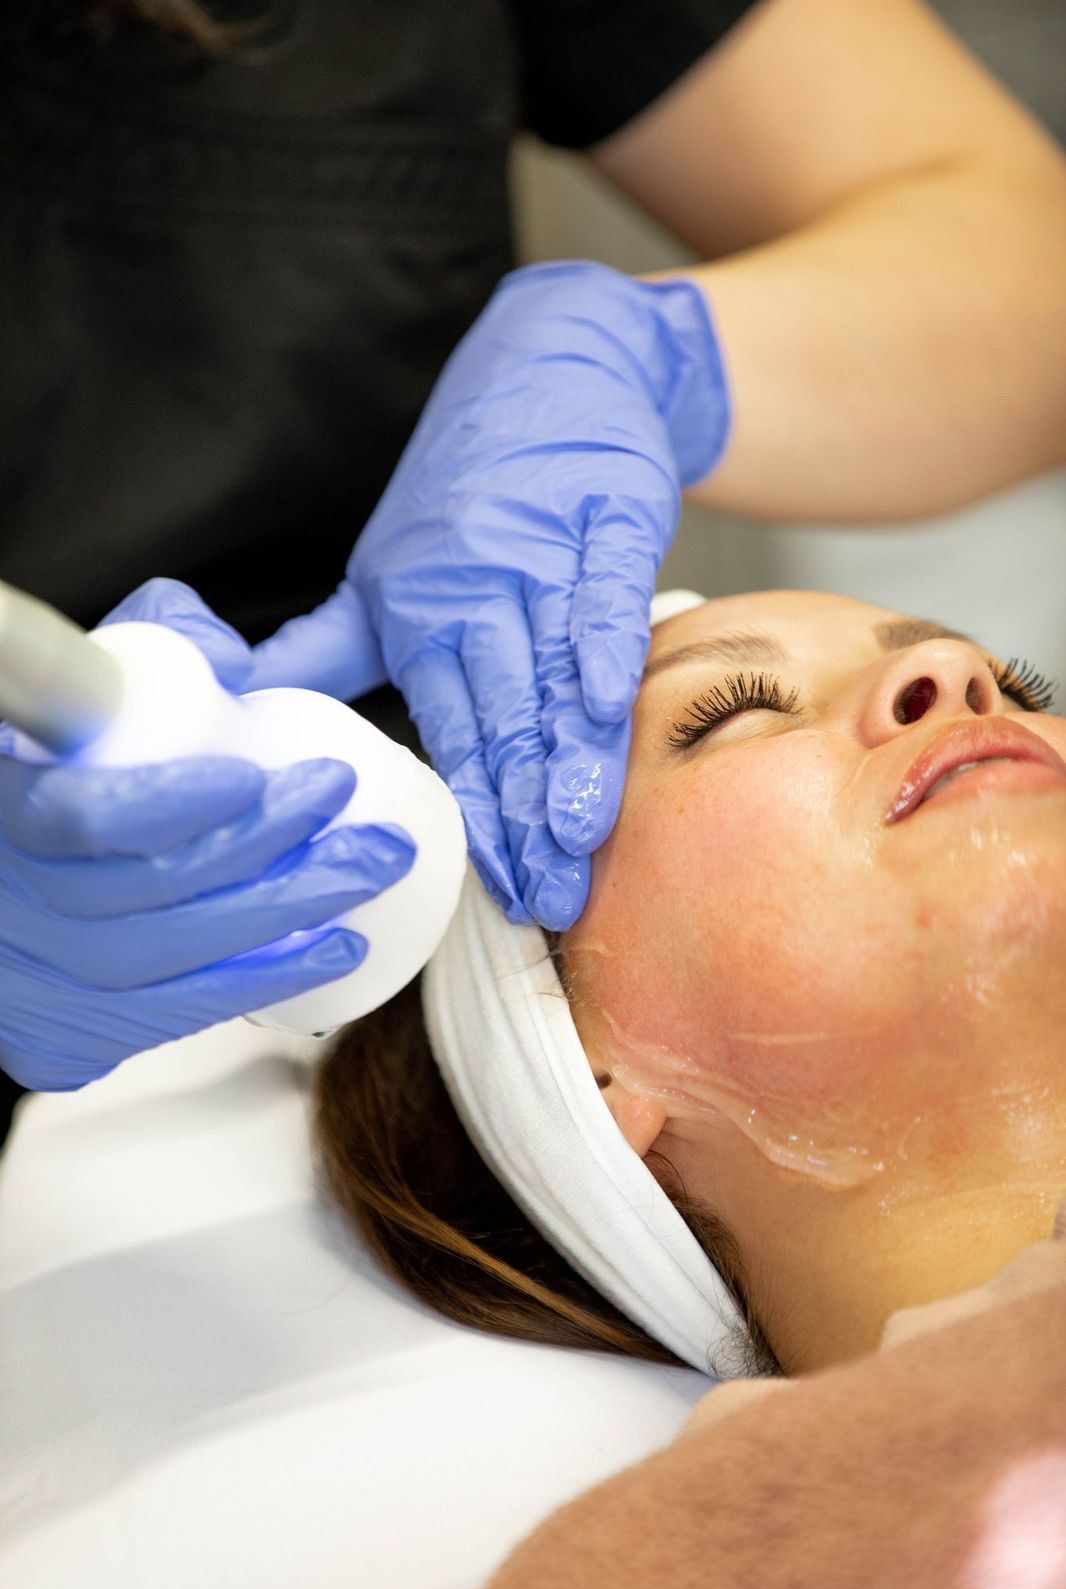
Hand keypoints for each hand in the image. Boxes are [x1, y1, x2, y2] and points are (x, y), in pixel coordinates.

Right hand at [0, 579, 412, 1091]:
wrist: (9, 883)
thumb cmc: (57, 765)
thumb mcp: (91, 683)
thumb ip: (161, 640)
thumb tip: (234, 668)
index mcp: (8, 803)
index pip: (85, 816)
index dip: (175, 804)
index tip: (254, 776)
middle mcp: (12, 902)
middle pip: (150, 891)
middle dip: (273, 852)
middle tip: (358, 817)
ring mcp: (29, 983)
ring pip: (172, 963)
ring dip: (289, 921)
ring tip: (368, 873)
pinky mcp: (61, 1037)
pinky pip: (172, 1018)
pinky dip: (263, 981)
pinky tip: (334, 948)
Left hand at [249, 262, 729, 927]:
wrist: (554, 365)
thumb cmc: (469, 487)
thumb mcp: (383, 571)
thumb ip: (323, 649)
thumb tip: (242, 708)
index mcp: (420, 616)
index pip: (454, 736)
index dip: (481, 815)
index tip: (504, 887)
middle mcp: (475, 590)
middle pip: (505, 722)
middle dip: (528, 818)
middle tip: (551, 897)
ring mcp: (540, 553)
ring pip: (552, 673)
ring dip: (569, 759)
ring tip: (578, 839)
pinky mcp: (606, 517)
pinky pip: (604, 591)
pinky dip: (607, 646)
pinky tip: (605, 706)